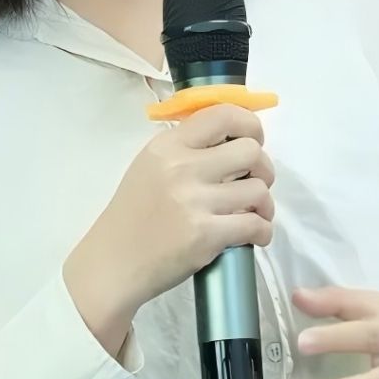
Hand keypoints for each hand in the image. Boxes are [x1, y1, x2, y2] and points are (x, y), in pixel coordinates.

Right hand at [66, 106, 275, 354]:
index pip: (222, 114)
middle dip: (264, 168)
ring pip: (258, 190)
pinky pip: (256, 225)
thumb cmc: (132, 216)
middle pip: (250, 151)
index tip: (254, 141)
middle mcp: (182, 167)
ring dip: (265, 204)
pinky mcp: (206, 235)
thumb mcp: (150, 167)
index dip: (250, 124)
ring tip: (255, 213)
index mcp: (168, 145)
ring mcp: (195, 202)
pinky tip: (255, 234)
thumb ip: (186, 149)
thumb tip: (232, 139)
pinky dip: (263, 231)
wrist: (113, 264)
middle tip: (256, 182)